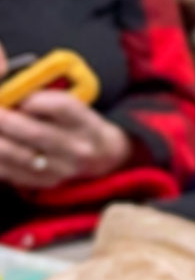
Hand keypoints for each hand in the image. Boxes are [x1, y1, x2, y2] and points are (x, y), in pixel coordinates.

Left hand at [0, 91, 135, 188]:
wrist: (100, 156)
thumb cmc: (77, 125)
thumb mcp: (73, 108)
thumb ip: (45, 100)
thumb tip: (9, 97)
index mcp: (86, 123)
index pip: (61, 107)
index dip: (34, 100)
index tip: (19, 98)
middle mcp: (78, 148)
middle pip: (35, 133)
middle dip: (5, 120)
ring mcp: (62, 169)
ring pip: (18, 155)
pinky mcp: (46, 182)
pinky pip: (11, 172)